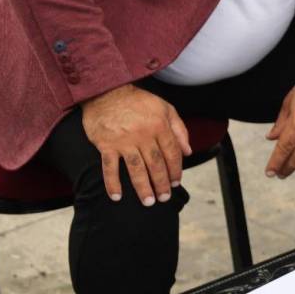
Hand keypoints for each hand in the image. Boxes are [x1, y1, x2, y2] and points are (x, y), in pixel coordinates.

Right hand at [81, 84, 191, 205]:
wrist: (107, 91)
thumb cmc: (139, 101)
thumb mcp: (165, 108)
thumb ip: (179, 129)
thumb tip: (188, 151)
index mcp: (160, 126)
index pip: (172, 153)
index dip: (176, 170)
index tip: (177, 183)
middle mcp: (143, 135)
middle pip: (156, 164)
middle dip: (162, 183)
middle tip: (164, 198)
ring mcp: (124, 141)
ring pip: (136, 169)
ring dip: (143, 187)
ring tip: (148, 202)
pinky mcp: (106, 145)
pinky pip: (109, 167)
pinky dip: (112, 183)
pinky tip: (117, 196)